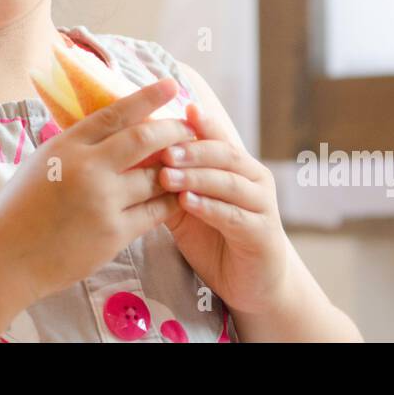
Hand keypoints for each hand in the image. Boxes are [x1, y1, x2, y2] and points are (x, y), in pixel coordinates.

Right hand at [0, 78, 197, 306]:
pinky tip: (178, 196)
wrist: (6, 256)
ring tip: (188, 162)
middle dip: (174, 130)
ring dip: (175, 169)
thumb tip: (114, 124)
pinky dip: (169, 201)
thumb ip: (79, 145)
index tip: (171, 85)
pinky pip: (155, 212)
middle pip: (145, 140)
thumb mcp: (44, 161)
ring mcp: (103, 202)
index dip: (147, 97)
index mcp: (67, 145)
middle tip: (190, 126)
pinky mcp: (114, 234)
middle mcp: (88, 169)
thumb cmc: (22, 206)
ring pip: (155, 177)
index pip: (116, 113)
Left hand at [156, 99, 291, 315]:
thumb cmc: (214, 237)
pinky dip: (209, 207)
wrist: (251, 281)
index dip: (196, 123)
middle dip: (192, 150)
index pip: (216, 136)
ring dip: (197, 177)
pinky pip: (233, 215)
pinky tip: (186, 203)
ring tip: (167, 175)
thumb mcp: (186, 204)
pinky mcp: (262, 233)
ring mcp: (262, 204)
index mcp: (237, 164)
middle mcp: (254, 178)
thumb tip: (131, 154)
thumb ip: (169, 179)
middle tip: (162, 150)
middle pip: (224, 154)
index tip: (169, 113)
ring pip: (229, 182)